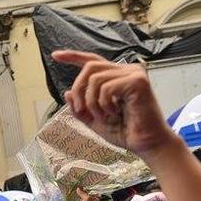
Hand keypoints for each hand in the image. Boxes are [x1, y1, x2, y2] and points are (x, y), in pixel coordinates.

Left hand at [53, 50, 176, 158]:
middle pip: (90, 67)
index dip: (73, 57)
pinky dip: (104, 105)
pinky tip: (116, 113)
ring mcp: (133, 73)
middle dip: (79, 90)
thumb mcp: (94, 120)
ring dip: (92, 102)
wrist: (144, 144)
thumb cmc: (125, 132)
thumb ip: (81, 107)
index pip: (93, 60)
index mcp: (117, 76)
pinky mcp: (137, 81)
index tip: (55, 56)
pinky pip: (107, 88)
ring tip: (104, 116)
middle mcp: (126, 70)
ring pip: (95, 79)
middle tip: (81, 109)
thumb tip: (67, 92)